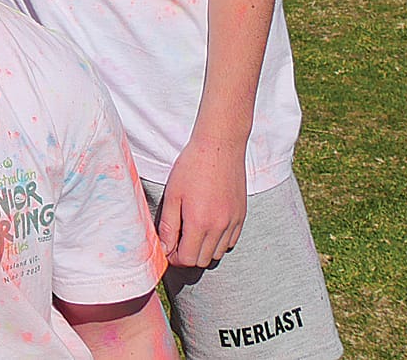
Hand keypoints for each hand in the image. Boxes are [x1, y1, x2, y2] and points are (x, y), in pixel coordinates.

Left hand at [157, 137, 247, 267]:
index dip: (174, 257)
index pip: (188, 259)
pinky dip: (218, 241)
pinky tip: (208, 225)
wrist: (220, 146)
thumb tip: (164, 249)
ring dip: (203, 249)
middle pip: (203, 260)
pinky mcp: (242, 216)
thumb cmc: (192, 166)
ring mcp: (234, 223)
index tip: (167, 247)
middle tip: (176, 239)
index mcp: (200, 222)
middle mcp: (220, 227)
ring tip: (191, 230)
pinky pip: (231, 242)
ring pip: (217, 253)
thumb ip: (169, 225)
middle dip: (187, 255)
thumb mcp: (173, 195)